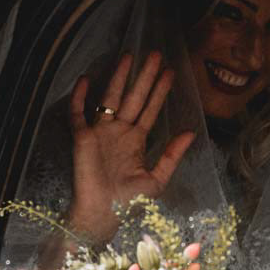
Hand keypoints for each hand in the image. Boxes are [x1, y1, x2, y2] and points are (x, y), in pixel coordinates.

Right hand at [66, 52, 195, 242]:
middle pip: (133, 97)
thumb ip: (172, 156)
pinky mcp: (82, 138)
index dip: (160, 91)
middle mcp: (119, 132)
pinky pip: (78, 114)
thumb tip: (191, 133)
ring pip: (109, 98)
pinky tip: (86, 79)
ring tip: (129, 55)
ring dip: (118, 77)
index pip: (150, 109)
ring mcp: (100, 133)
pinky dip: (80, 97)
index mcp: (136, 141)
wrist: (103, 215)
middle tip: (155, 53)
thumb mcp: (157, 179)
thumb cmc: (129, 203)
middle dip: (144, 76)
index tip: (170, 71)